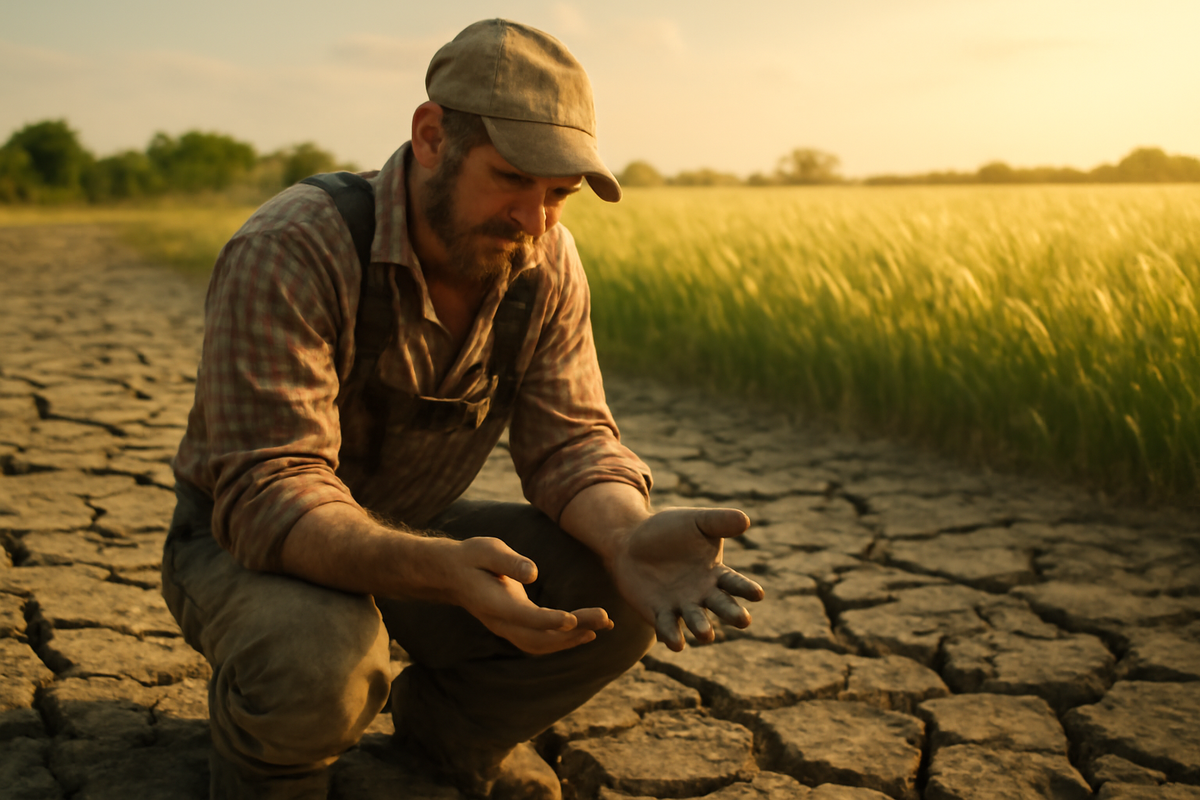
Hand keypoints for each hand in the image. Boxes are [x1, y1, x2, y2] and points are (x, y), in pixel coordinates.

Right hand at [448, 537, 612, 655]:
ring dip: (574, 638)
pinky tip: (587, 631)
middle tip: (605, 618)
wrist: (452, 575)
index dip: (549, 620)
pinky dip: (565, 639)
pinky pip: (541, 641)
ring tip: (604, 625)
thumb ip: (509, 562)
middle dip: (575, 630)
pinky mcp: (515, 627)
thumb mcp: (486, 550)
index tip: (573, 619)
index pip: (525, 617)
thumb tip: (533, 573)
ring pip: (542, 644)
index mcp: (493, 604)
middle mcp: (501, 623)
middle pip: (539, 636)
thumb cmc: (471, 557)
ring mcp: (507, 629)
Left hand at [611, 506, 764, 650]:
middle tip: (743, 620)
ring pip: (695, 620)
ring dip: (702, 627)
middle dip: (732, 613)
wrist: (629, 540)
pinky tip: (676, 643)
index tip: (758, 594)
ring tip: (706, 634)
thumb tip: (745, 520)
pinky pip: (666, 627)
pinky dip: (671, 635)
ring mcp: (680, 605)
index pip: (735, 582)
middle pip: (721, 606)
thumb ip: (719, 521)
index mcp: (714, 572)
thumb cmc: (667, 530)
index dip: (746, 588)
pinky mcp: (657, 613)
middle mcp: (702, 593)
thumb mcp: (696, 521)